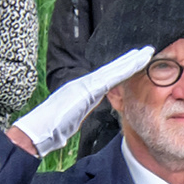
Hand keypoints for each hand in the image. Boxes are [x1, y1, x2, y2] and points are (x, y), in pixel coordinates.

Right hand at [14, 47, 155, 154]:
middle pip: (112, 70)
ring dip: (130, 62)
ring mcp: (83, 85)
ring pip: (112, 71)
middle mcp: (83, 84)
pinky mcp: (84, 90)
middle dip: (129, 61)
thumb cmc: (51, 130)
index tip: (137, 62)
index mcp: (82, 90)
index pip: (107, 78)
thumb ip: (81, 110)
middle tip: (147, 51)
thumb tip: (84, 110)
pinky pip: (108, 78)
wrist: (36, 132)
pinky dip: (123, 70)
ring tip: (146, 54)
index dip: (123, 69)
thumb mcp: (72, 119)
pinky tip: (134, 65)